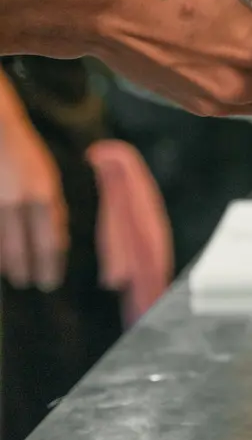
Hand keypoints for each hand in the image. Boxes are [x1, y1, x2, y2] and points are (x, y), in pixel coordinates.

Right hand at [0, 104, 67, 290]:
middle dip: (26, 270)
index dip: (49, 266)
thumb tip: (58, 243)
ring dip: (6, 264)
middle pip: (21, 250)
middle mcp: (17, 204)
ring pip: (0, 245)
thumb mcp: (50, 180)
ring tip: (13, 275)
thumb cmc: (27, 157)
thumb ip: (54, 211)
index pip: (49, 243)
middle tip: (29, 283)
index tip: (49, 282)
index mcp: (43, 197)